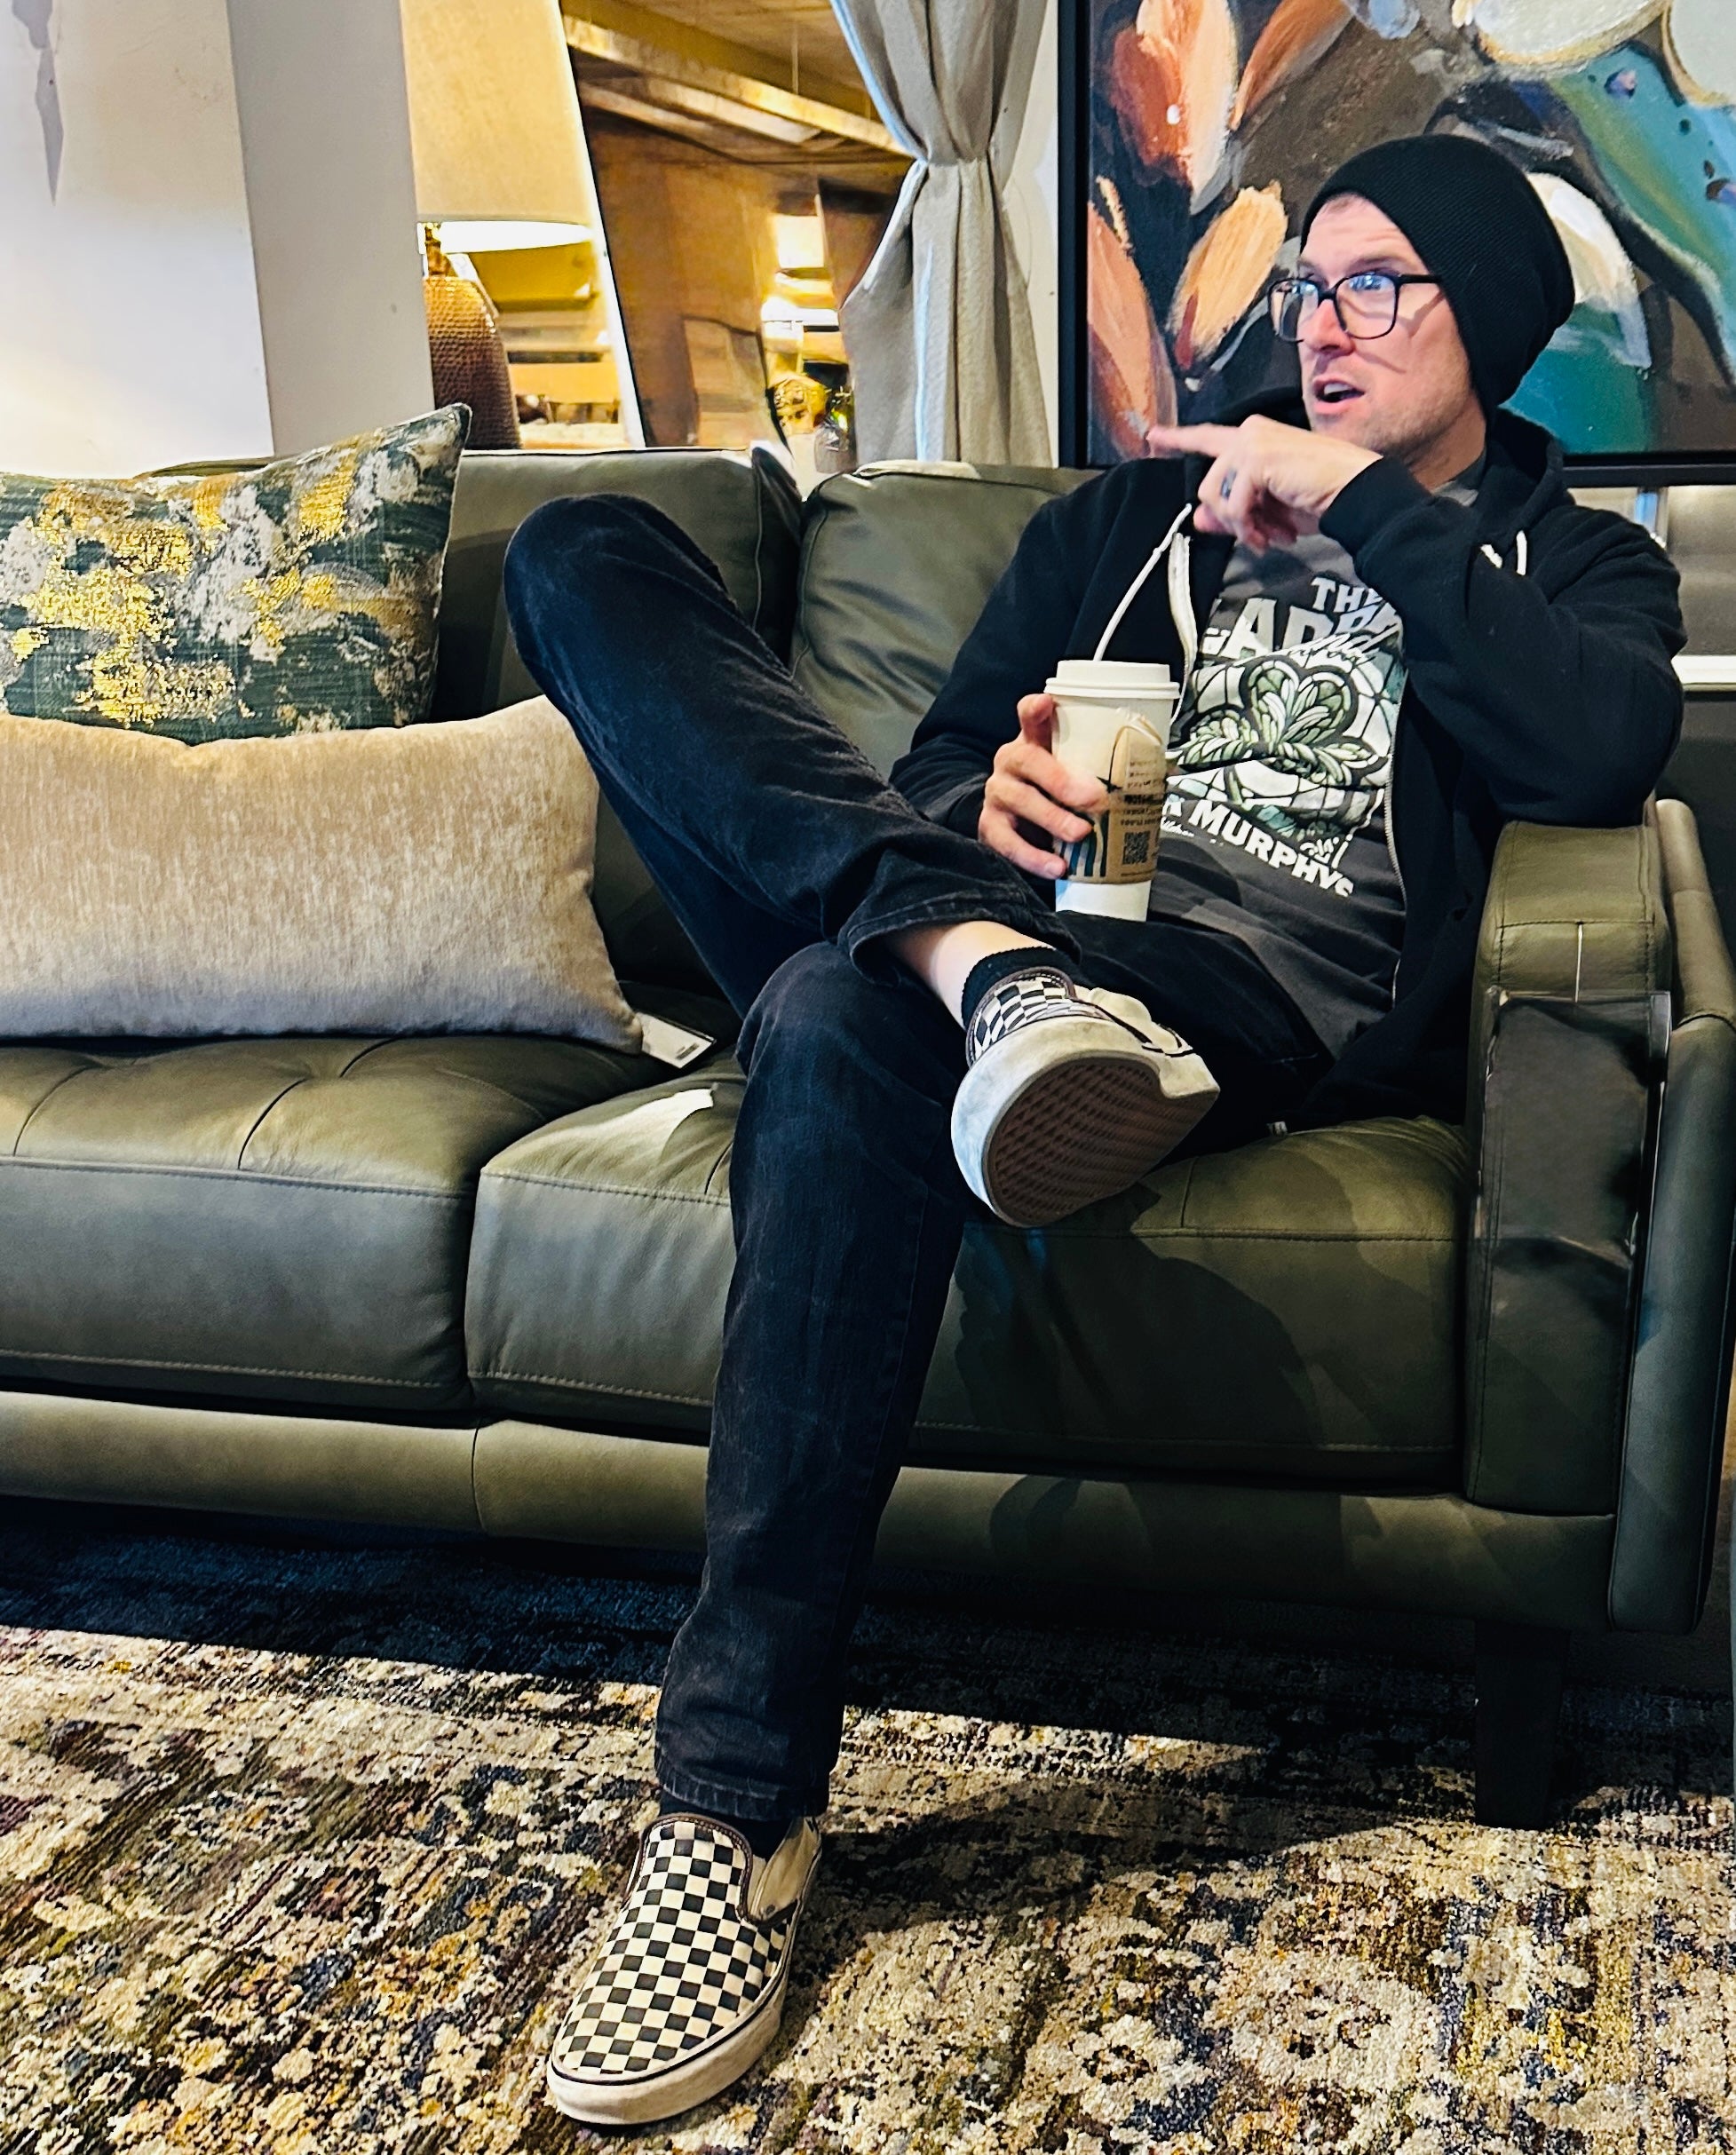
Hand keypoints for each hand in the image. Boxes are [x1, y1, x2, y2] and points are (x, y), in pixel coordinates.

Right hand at [979, 693, 1107, 878]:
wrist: (1018, 821)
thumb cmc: (1054, 791)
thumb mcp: (1073, 771)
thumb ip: (1100, 764)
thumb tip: (1159, 769)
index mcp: (1031, 741)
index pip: (1028, 716)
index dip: (1035, 709)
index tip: (1045, 704)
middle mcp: (1010, 762)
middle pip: (1027, 761)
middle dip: (1061, 781)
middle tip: (1095, 799)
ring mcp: (997, 794)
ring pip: (1019, 800)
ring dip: (1053, 818)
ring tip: (1081, 834)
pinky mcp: (990, 827)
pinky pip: (1008, 843)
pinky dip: (1034, 857)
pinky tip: (1058, 866)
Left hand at [1145, 416, 1377, 552]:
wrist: (1353, 491)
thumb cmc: (1318, 496)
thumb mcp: (1268, 509)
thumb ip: (1232, 510)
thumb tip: (1200, 519)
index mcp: (1253, 437)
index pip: (1207, 437)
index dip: (1178, 439)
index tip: (1153, 437)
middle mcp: (1249, 432)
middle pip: (1208, 484)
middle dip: (1230, 519)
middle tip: (1261, 537)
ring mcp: (1252, 442)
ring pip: (1215, 496)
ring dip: (1241, 525)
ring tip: (1269, 536)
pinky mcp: (1256, 458)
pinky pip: (1233, 504)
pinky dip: (1250, 527)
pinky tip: (1274, 534)